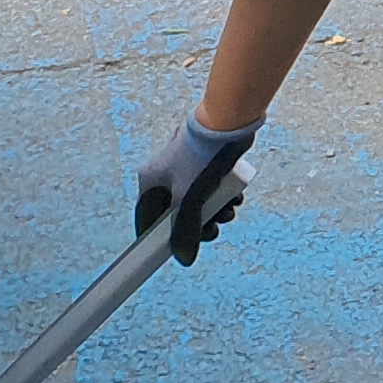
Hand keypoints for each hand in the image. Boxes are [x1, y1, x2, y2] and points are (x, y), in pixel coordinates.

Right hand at [135, 111, 254, 263]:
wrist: (228, 124)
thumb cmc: (201, 158)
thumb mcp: (189, 200)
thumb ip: (185, 231)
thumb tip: (184, 259)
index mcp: (149, 179)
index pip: (147, 216)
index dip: (157, 237)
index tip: (166, 252)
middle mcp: (164, 173)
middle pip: (177, 212)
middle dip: (199, 224)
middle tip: (214, 229)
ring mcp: (186, 167)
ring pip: (198, 202)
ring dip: (216, 211)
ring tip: (229, 209)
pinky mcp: (206, 163)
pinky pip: (211, 189)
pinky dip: (222, 197)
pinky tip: (234, 197)